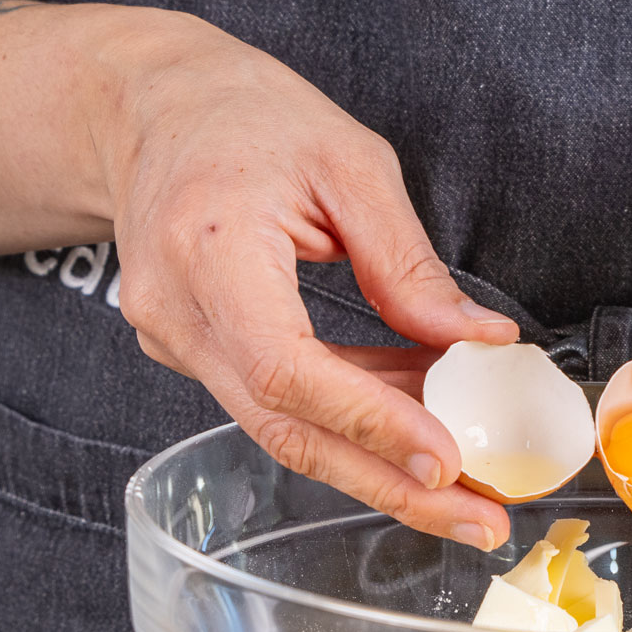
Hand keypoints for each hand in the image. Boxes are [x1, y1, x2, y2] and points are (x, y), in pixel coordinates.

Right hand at [102, 15, 517, 549]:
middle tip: (482, 523)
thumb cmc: (244, 115)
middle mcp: (177, 311)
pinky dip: (353, 420)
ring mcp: (176, 341)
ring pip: (285, 430)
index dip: (369, 422)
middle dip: (391, 485)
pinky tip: (420, 425)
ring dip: (381, 463)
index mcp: (208, 249)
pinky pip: (279, 405)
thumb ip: (410, 263)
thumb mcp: (349, 162)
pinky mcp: (195, 354)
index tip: (446, 461)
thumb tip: (483, 342)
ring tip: (471, 487)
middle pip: (286, 430)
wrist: (148, 109)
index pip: (285, 369)